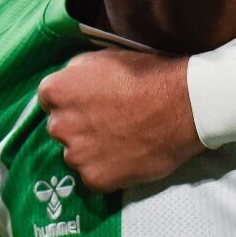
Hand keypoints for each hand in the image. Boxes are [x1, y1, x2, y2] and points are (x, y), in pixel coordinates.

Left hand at [36, 49, 202, 190]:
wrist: (185, 106)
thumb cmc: (148, 75)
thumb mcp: (106, 57)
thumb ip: (78, 71)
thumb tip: (70, 82)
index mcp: (56, 91)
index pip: (50, 100)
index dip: (73, 100)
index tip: (93, 101)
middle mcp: (58, 126)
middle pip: (61, 128)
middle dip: (80, 125)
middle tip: (111, 121)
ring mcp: (76, 156)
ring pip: (77, 154)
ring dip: (93, 149)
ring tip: (123, 139)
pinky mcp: (95, 180)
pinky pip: (95, 175)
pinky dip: (108, 169)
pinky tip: (129, 155)